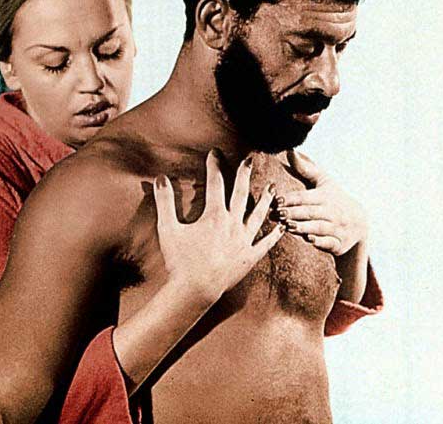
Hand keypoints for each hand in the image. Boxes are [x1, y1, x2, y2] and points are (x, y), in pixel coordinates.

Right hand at [153, 150, 283, 303]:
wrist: (195, 289)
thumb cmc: (180, 260)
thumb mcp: (168, 228)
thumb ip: (165, 202)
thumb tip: (160, 179)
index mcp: (214, 215)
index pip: (216, 183)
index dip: (214, 166)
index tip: (215, 153)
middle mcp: (233, 224)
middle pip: (241, 194)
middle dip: (244, 174)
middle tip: (250, 159)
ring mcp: (243, 241)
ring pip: (258, 215)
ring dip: (265, 200)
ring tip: (272, 188)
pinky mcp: (249, 258)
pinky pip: (265, 244)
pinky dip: (274, 235)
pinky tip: (282, 227)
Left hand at [276, 151, 367, 255]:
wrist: (360, 222)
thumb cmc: (334, 198)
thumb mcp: (323, 182)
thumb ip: (305, 169)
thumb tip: (290, 150)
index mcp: (326, 196)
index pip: (306, 197)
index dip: (291, 198)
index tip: (277, 200)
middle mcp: (332, 212)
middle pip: (310, 212)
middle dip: (294, 213)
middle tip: (277, 214)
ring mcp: (337, 228)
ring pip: (319, 227)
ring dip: (303, 227)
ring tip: (287, 226)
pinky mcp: (339, 244)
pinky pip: (330, 243)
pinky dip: (320, 241)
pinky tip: (308, 239)